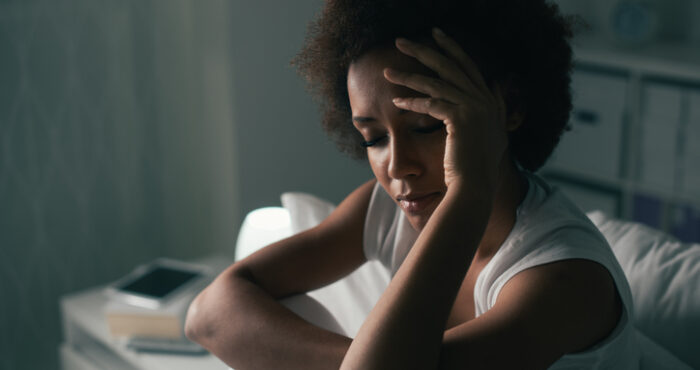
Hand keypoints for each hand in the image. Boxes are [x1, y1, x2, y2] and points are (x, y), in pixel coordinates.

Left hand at [384, 28, 508, 193]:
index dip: (452, 49)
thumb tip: (496, 86)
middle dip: (424, 50)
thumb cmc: (475, 167)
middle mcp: (485, 100)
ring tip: (387, 72)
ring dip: (407, 76)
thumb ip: (493, 109)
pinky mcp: (461, 119)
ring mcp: (475, 108)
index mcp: (491, 101)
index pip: (468, 66)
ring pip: (436, 83)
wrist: (475, 186)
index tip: (436, 35)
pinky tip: (396, 102)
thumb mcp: (491, 134)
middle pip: (450, 65)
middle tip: (401, 41)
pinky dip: (412, 103)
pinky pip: (431, 104)